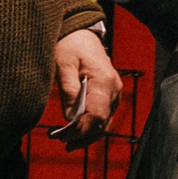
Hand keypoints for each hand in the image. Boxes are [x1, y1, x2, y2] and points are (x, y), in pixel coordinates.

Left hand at [51, 28, 119, 148]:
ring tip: (68, 143)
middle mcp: (114, 89)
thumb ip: (68, 90)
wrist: (82, 34)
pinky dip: (91, 128)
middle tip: (62, 142)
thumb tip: (70, 117)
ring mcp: (115, 94)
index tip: (64, 137)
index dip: (81, 130)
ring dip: (87, 136)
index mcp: (104, 80)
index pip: (97, 115)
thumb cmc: (71, 46)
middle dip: (83, 136)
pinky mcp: (110, 96)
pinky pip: (103, 117)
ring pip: (104, 123)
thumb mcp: (64, 63)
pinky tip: (76, 135)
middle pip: (102, 122)